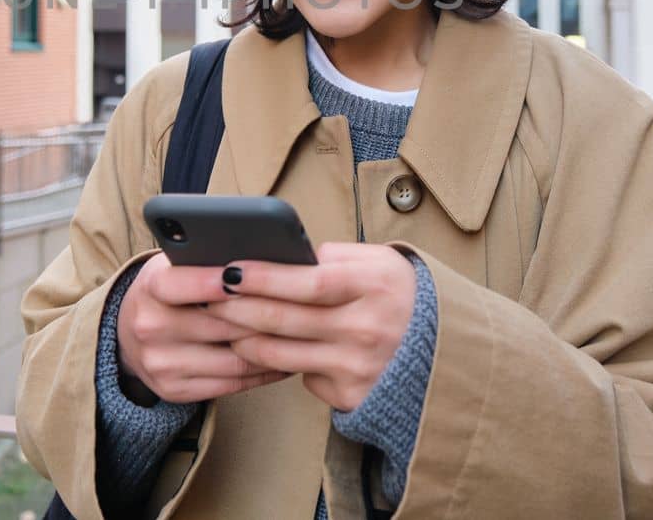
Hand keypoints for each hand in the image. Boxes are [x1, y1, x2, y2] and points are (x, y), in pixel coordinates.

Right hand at [116, 253, 290, 403]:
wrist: (128, 335)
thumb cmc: (168, 290)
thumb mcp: (173, 266)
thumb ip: (203, 259)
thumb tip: (258, 254)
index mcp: (150, 289)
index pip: (181, 284)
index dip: (214, 281)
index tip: (246, 275)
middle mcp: (150, 329)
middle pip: (221, 325)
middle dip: (264, 316)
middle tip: (303, 308)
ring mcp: (161, 364)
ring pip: (234, 360)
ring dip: (272, 348)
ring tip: (302, 334)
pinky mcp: (174, 391)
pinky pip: (232, 385)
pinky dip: (263, 373)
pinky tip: (284, 359)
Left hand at [206, 243, 417, 411]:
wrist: (445, 352)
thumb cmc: (402, 297)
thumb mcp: (380, 263)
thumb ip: (335, 257)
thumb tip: (284, 258)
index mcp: (375, 286)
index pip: (307, 281)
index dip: (263, 276)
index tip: (229, 269)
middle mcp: (366, 328)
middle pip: (284, 319)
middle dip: (236, 307)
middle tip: (207, 296)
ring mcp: (357, 367)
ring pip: (279, 353)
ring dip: (242, 338)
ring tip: (223, 323)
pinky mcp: (351, 396)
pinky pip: (301, 377)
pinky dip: (280, 363)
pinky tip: (263, 349)